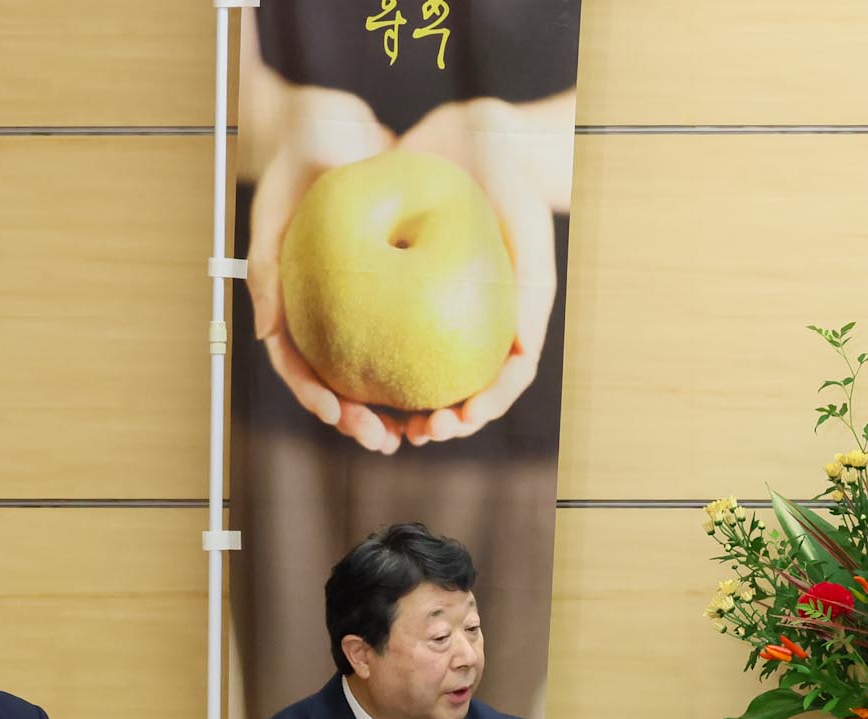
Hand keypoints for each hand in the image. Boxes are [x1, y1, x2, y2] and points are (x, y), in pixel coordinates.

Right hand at [246, 90, 402, 453]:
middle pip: (342, 384)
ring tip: (424, 431)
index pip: (299, 367)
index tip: (339, 415)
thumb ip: (265, 267)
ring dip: (400, 410)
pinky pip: (416, 343)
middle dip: (362, 421)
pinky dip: (430, 371)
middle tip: (387, 440)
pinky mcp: (398, 295)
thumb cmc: (306, 156)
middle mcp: (328, 314)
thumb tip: (265, 334)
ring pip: (381, 375)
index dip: (316, 398)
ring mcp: (363, 308)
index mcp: (294, 304)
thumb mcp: (278, 204)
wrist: (348, 124)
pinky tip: (453, 391)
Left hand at [389, 97, 561, 446]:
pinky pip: (372, 333)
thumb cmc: (511, 182)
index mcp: (506, 325)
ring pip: (411, 376)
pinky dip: (358, 360)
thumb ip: (530, 288)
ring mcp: (430, 314)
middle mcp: (468, 326)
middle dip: (433, 423)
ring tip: (373, 423)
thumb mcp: (528, 229)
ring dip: (394, 408)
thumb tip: (522, 354)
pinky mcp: (392, 292)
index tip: (459, 420)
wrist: (470, 137)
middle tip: (413, 433)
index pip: (501, 381)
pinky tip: (337, 375)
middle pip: (453, 392)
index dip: (481, 409)